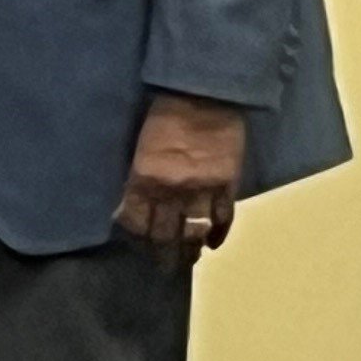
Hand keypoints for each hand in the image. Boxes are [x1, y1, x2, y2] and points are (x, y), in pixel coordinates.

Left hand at [114, 94, 248, 260]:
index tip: (137, 246)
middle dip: (162, 254)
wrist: (204, 95)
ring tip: (187, 260)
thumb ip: (139, 177)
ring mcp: (202, 189)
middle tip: (162, 266)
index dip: (136, 237)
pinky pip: (223, 218)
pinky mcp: (227, 184)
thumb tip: (133, 204)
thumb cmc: (164, 114)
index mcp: (145, 178)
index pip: (136, 221)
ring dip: (190, 250)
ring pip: (194, 232)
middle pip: (165, 234)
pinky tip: (212, 244)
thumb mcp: (140, 145)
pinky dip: (218, 234)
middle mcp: (171, 190)